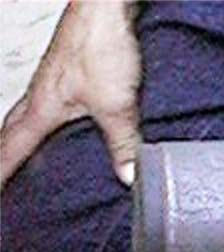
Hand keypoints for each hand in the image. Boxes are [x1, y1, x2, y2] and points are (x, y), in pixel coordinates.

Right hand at [0, 1, 141, 185]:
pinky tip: (64, 124)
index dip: (1, 173)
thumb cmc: (99, 42)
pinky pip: (51, 105)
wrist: (106, 5)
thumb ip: (123, 142)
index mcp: (40, 108)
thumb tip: (127, 174)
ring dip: (22, 138)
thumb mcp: (116, 104)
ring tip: (27, 158)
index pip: (10, 149)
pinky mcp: (71, 73)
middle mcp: (39, 96)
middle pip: (10, 131)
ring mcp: (53, 83)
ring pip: (27, 116)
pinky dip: (48, 121)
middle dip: (4, 157)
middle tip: (2, 179)